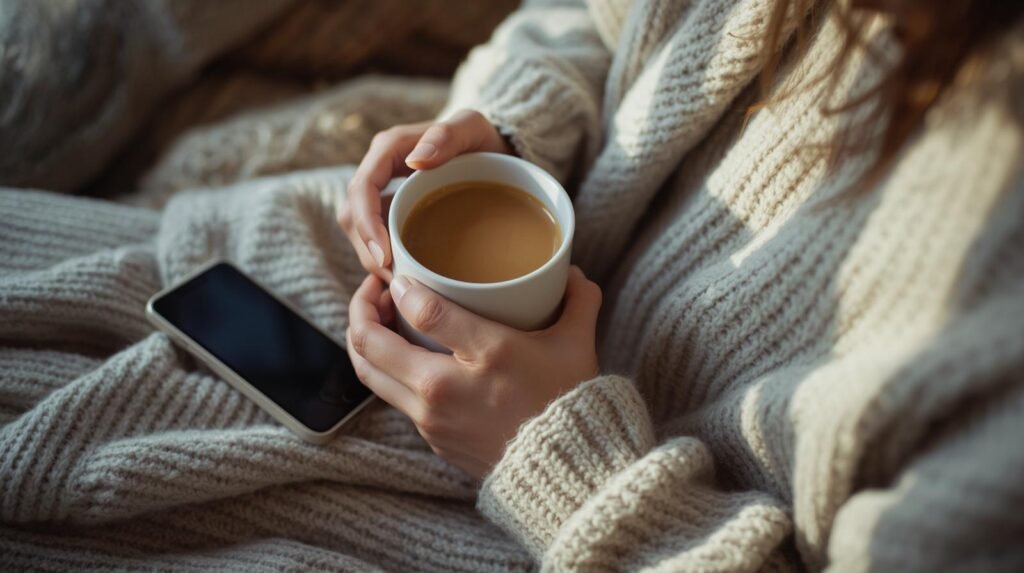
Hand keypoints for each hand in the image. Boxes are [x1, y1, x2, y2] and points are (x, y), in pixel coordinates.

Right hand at [337, 110, 512, 280]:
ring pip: (360, 233)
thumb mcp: (473, 128)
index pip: (361, 189)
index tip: (383, 255)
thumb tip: (415, 159)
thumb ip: (448, 135)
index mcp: (389, 149)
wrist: (495, 153)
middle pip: (353, 216)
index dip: (365, 224)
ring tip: (403, 285)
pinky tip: (409, 280)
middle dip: (368, 250)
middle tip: (397, 281)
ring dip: (375, 260)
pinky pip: (378, 240)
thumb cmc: (484, 138)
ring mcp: (383, 194)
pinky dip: (388, 261)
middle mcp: (378, 172)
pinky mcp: (392, 214)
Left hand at [346, 266, 601, 477]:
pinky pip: (392, 396)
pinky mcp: (431, 438)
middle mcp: (444, 388)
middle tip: (375, 289)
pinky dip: (385, 369)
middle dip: (361, 308)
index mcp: (486, 354)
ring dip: (364, 341)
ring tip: (378, 319)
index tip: (401, 275)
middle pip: (370, 343)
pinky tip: (403, 355)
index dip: (401, 285)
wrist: (566, 472)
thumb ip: (578, 299)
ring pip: (369, 373)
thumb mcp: (576, 343)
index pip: (423, 310)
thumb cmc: (571, 402)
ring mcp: (431, 418)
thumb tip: (574, 272)